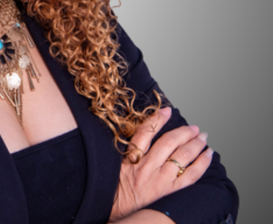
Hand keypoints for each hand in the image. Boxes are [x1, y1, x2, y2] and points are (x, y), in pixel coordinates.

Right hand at [109, 107, 213, 221]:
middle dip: (183, 132)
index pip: (146, 132)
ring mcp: (161, 180)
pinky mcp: (171, 192)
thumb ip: (129, 153)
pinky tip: (208, 155)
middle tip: (194, 127)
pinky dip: (202, 163)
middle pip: (169, 142)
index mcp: (132, 158)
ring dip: (196, 144)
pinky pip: (191, 175)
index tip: (167, 110)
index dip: (157, 119)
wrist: (118, 213)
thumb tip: (141, 138)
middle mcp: (147, 167)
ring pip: (182, 155)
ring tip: (203, 137)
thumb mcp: (116, 168)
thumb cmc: (116, 192)